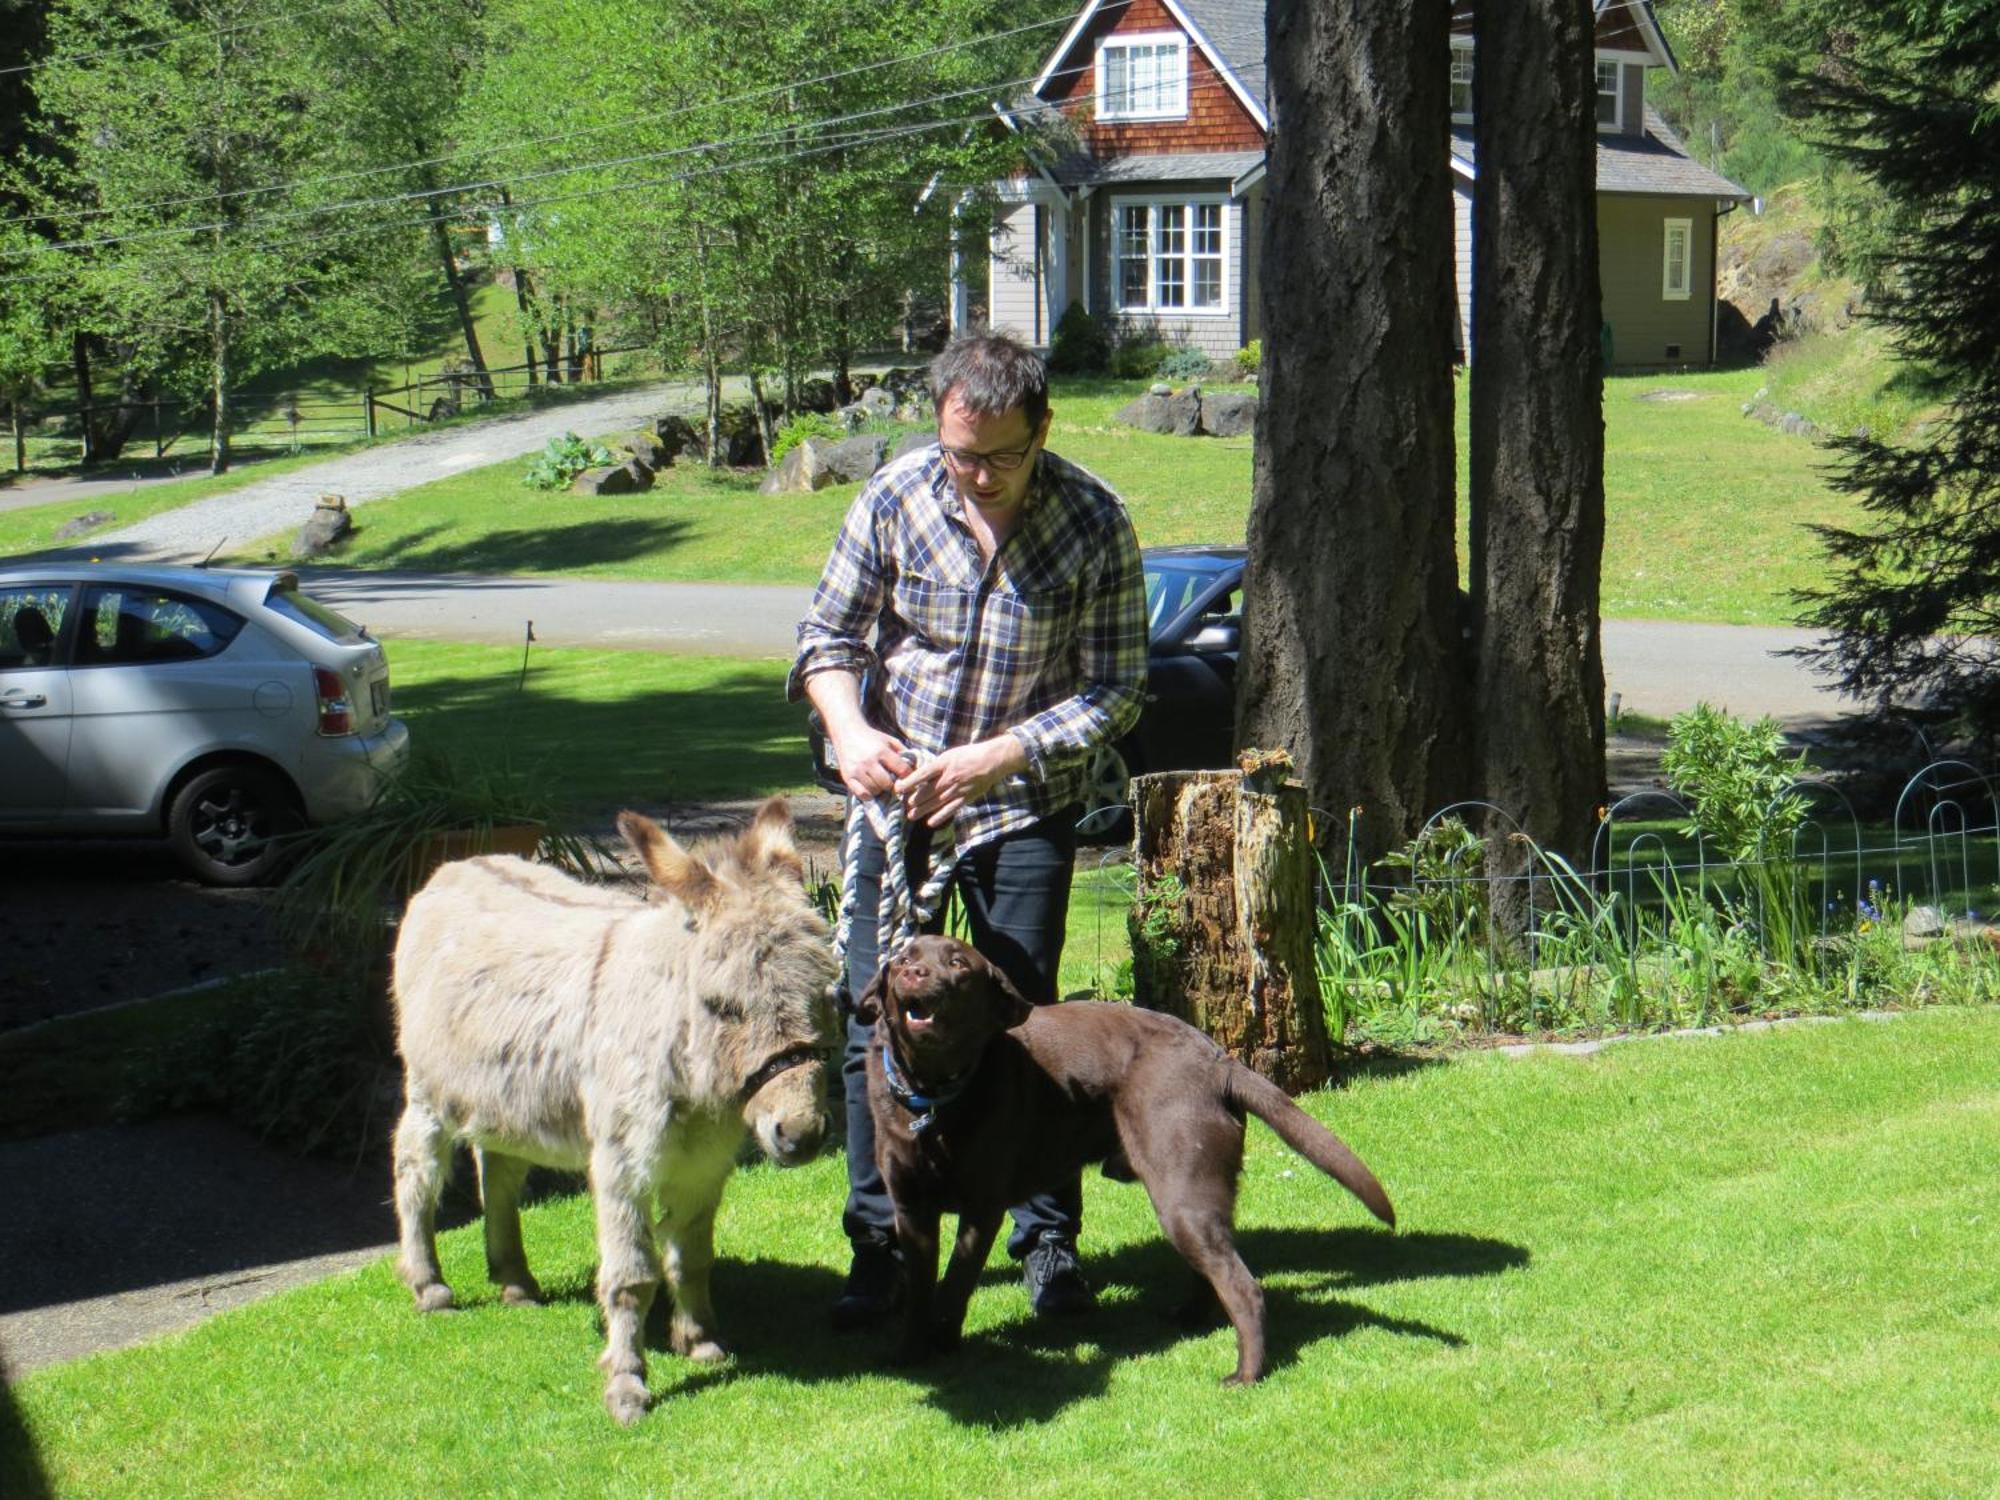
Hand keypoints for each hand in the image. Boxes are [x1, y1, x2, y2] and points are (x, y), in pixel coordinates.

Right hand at [830, 722, 912, 799]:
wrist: (847, 732)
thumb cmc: (872, 738)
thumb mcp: (890, 740)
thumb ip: (904, 752)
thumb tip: (918, 768)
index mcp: (882, 751)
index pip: (902, 770)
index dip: (907, 776)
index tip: (907, 778)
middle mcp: (869, 761)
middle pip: (887, 784)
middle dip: (892, 785)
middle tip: (891, 782)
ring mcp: (857, 770)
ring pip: (875, 790)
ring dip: (880, 789)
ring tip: (880, 783)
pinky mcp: (847, 777)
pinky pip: (862, 794)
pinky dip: (869, 794)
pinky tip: (870, 788)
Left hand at [895, 736, 1025, 827]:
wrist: (991, 760)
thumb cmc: (968, 755)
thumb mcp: (949, 754)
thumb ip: (936, 765)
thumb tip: (920, 773)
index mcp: (943, 764)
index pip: (922, 774)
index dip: (909, 782)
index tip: (898, 788)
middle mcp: (948, 778)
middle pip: (926, 792)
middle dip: (913, 800)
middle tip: (902, 805)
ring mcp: (957, 790)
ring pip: (935, 803)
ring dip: (922, 810)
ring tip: (910, 816)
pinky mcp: (965, 798)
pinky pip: (950, 810)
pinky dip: (940, 816)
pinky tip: (930, 822)